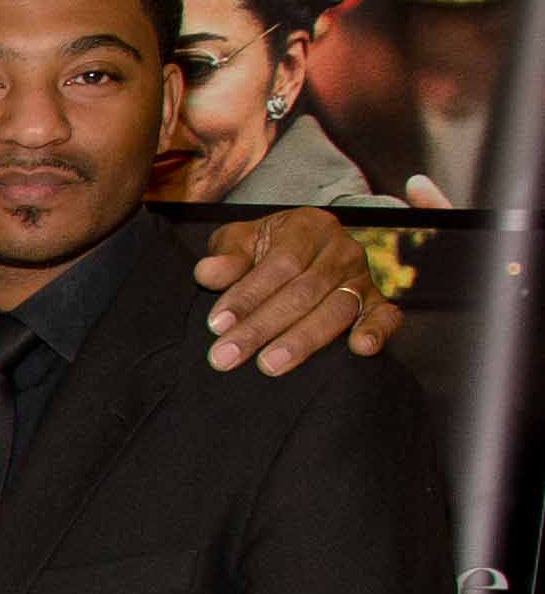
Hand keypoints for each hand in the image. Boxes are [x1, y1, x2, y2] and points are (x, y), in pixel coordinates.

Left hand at [196, 204, 399, 372]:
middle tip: (226, 357)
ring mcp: (363, 277)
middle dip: (261, 327)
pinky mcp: (378, 302)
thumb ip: (226, 256)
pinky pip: (386, 316)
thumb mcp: (240, 241)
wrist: (303, 249)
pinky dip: (377, 331)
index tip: (217, 324)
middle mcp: (342, 250)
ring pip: (336, 309)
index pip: (279, 264)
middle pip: (303, 292)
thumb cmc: (263, 249)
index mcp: (309, 227)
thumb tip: (208, 273)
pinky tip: (361, 349)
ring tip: (269, 366)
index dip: (247, 295)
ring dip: (302, 341)